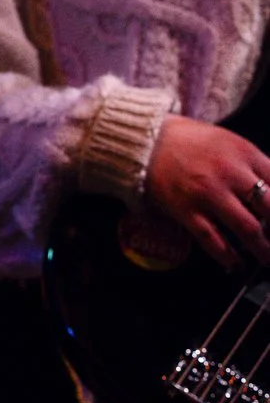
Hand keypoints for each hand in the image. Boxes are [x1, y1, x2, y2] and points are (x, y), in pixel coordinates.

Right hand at [146, 115, 269, 267]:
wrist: (144, 139)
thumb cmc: (188, 140)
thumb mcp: (228, 141)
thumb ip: (253, 165)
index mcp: (243, 152)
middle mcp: (229, 172)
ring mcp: (207, 192)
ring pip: (248, 229)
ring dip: (264, 250)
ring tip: (267, 258)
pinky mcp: (186, 209)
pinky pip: (214, 239)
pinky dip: (229, 256)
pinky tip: (236, 263)